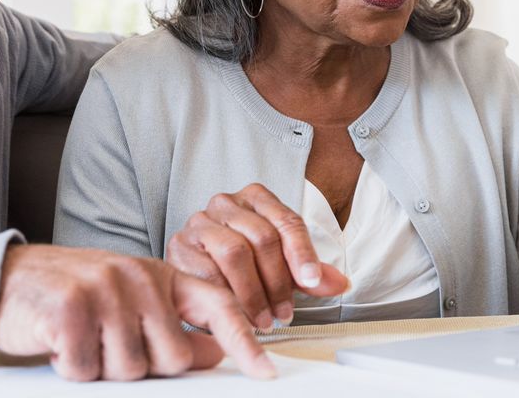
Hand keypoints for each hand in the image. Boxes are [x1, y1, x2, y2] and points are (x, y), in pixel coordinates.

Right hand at [0, 244, 275, 380]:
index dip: (244, 343)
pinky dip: (72, 367)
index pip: (217, 308)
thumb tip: (217, 354)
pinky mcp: (71, 309)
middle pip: (172, 358)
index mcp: (161, 275)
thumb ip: (175, 322)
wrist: (10, 279)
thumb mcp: (133, 299)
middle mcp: (139, 277)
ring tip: (85, 339)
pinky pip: (87, 369)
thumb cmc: (77, 294)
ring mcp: (106, 290)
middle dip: (143, 366)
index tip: (265, 371)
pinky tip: (63, 343)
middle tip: (111, 345)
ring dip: (103, 368)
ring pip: (129, 369)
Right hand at [165, 183, 348, 330]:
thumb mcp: (280, 265)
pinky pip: (206, 270)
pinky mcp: (179, 245)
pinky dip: (226, 296)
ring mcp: (200, 222)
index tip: (311, 282)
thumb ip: (308, 273)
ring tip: (263, 320)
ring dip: (253, 293)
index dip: (302, 253)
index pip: (286, 221)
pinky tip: (237, 314)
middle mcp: (226, 203)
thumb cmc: (242, 264)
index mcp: (256, 198)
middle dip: (278, 281)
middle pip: (262, 237)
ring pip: (234, 252)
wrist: (195, 268)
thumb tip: (339, 284)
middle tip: (284, 313)